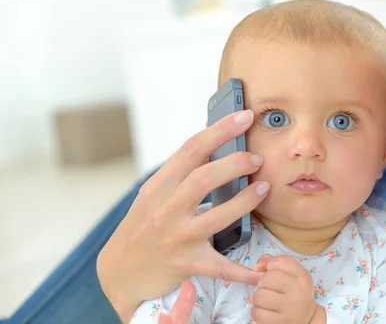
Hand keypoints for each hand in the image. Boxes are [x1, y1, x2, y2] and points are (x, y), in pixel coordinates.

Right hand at [96, 110, 269, 321]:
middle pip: (203, 178)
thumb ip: (179, 171)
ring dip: (245, 201)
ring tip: (263, 188)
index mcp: (158, 187)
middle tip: (256, 158)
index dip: (220, 130)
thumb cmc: (143, 226)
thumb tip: (211, 137)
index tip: (244, 116)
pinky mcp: (186, 263)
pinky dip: (242, 271)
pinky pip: (220, 266)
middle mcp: (165, 210)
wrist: (119, 272)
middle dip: (235, 163)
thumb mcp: (153, 195)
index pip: (190, 150)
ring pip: (215, 216)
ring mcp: (175, 237)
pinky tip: (261, 271)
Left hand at [251, 254, 324, 323]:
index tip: (273, 273)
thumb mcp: (290, 275)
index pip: (279, 261)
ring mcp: (290, 308)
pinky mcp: (280, 322)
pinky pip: (257, 312)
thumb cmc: (293, 293)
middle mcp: (299, 291)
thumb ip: (272, 263)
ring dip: (258, 298)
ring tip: (266, 301)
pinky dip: (257, 311)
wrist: (305, 319)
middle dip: (262, 283)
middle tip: (268, 289)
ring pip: (260, 295)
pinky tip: (265, 311)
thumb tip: (257, 267)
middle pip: (267, 278)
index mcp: (302, 276)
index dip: (270, 265)